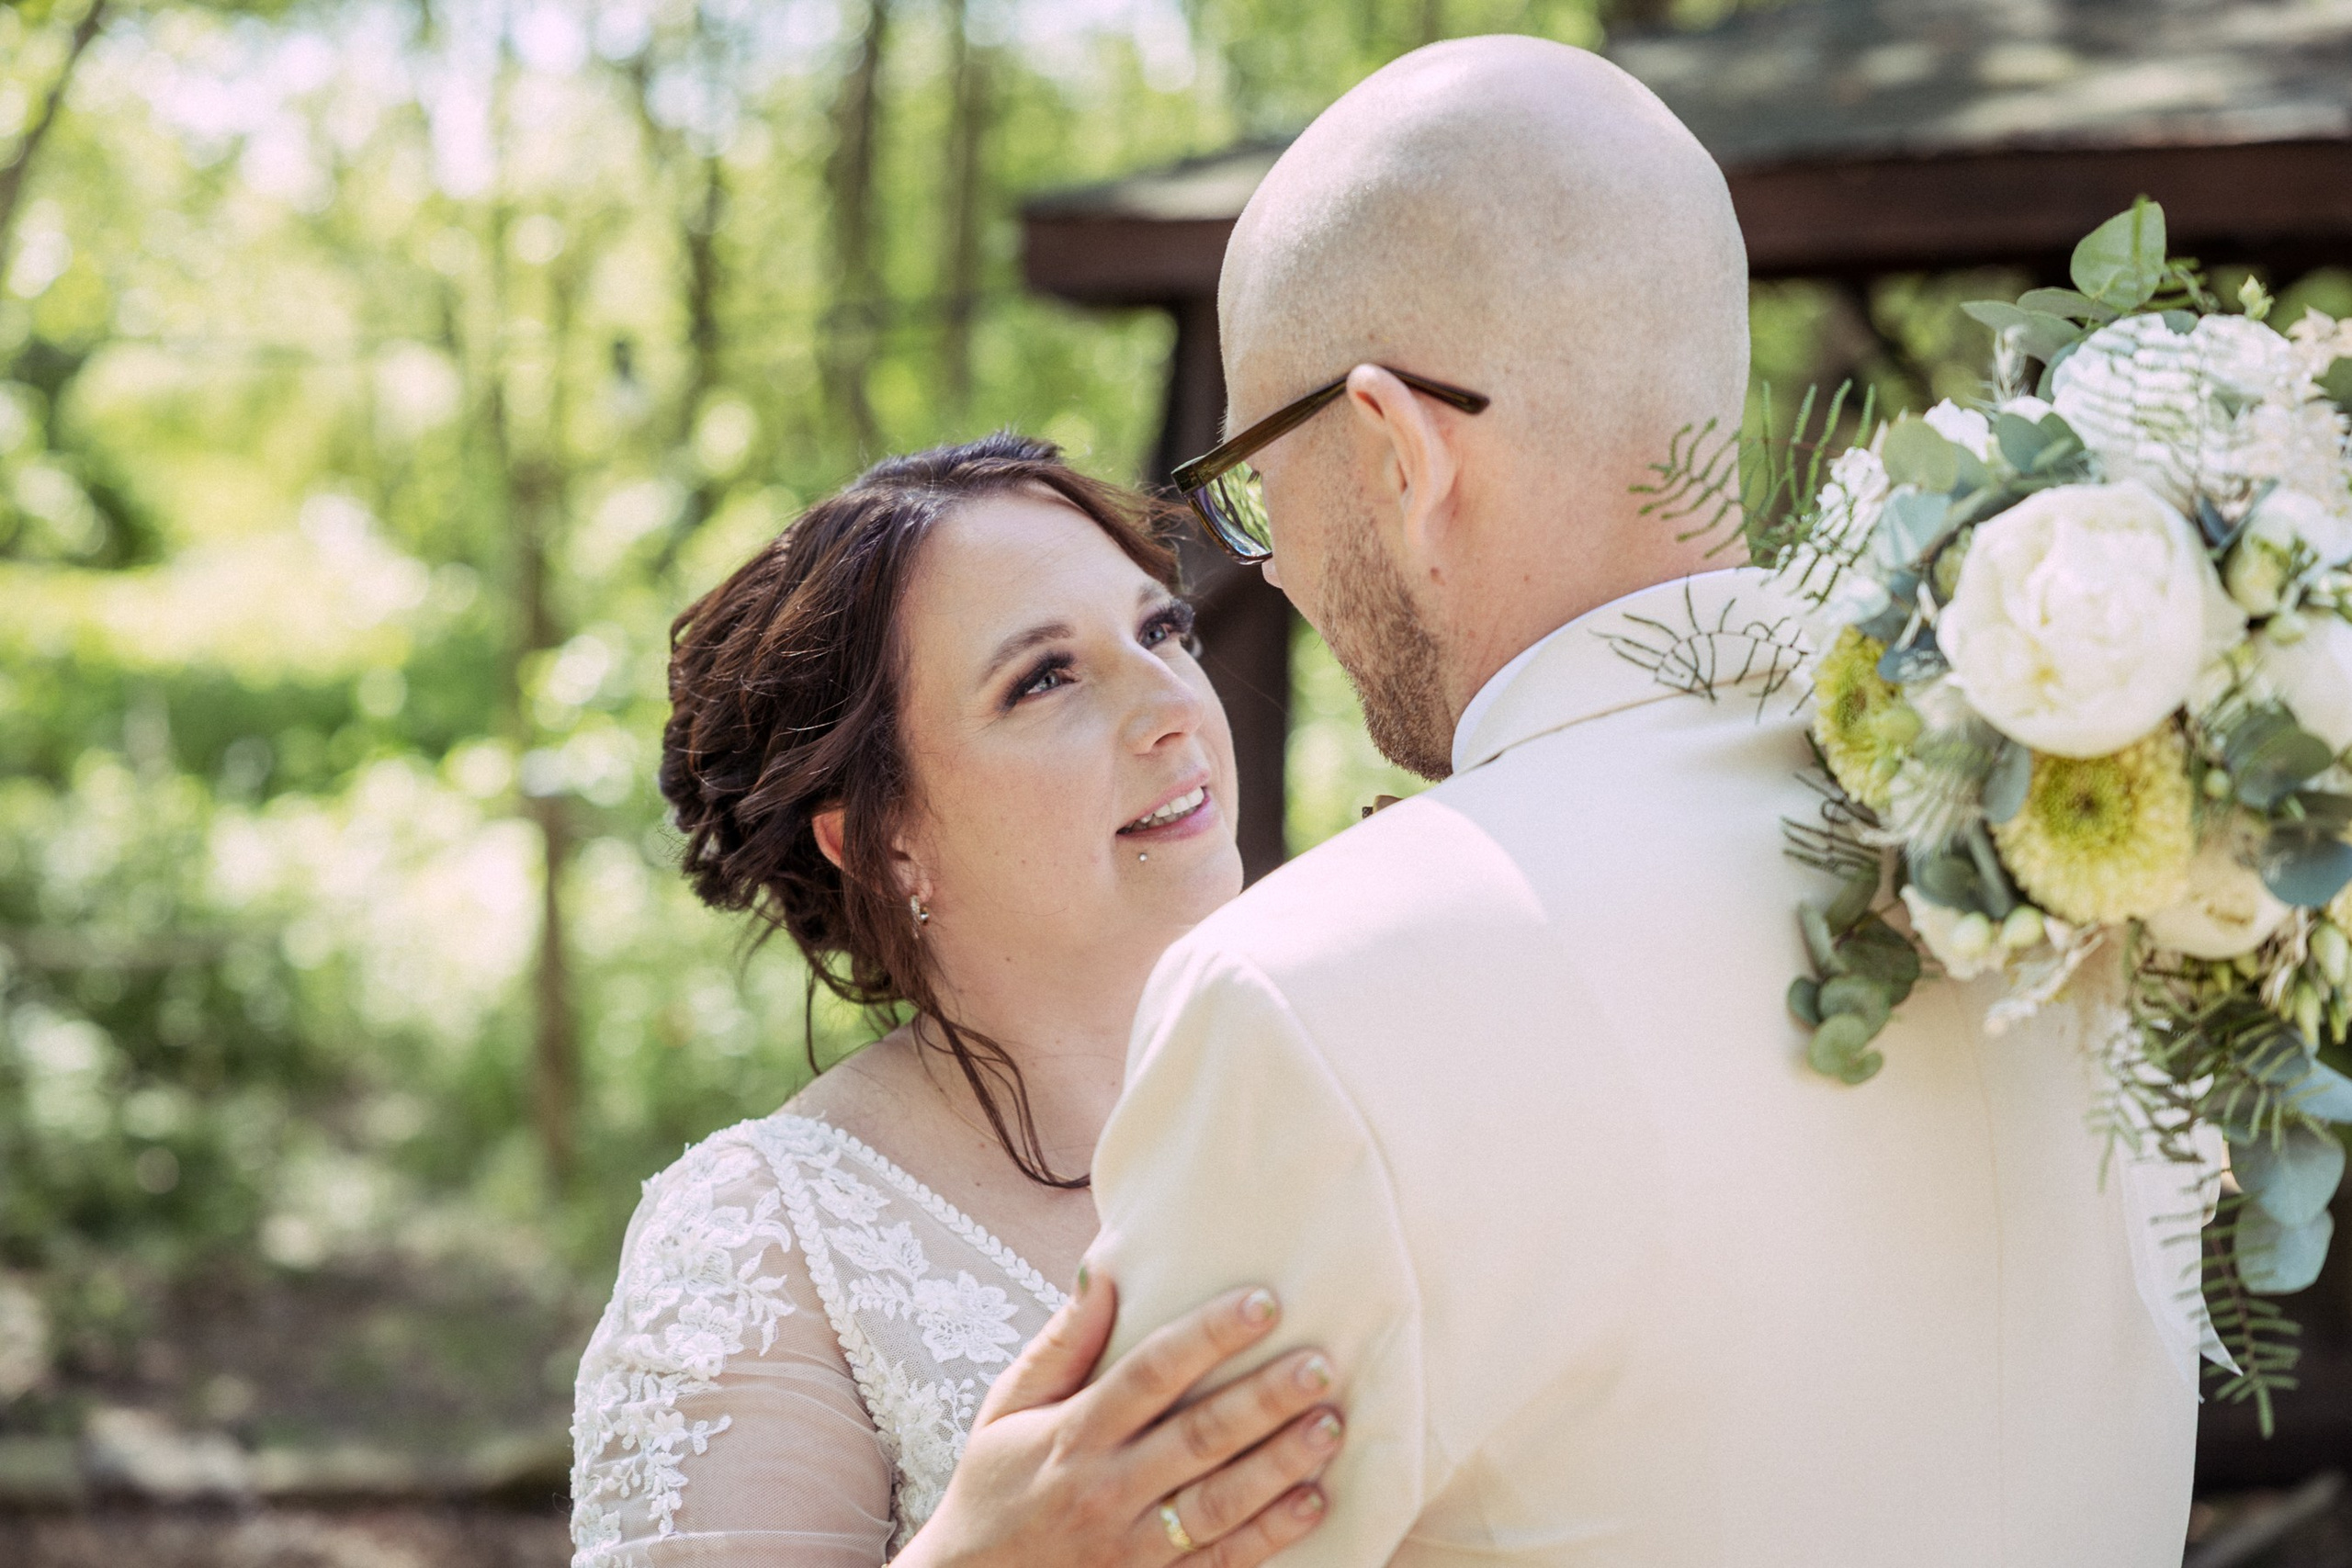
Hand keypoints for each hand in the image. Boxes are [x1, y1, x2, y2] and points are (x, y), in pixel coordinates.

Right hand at [894, 1269, 1339, 1567]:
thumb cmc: (994, 1486)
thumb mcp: (1007, 1408)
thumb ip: (1060, 1344)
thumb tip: (1102, 1270)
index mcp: (1073, 1435)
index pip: (1150, 1374)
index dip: (1209, 1336)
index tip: (1263, 1302)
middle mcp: (1106, 1488)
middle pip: (1197, 1437)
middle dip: (1263, 1399)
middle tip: (1320, 1364)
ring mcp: (1132, 1545)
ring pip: (1219, 1502)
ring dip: (1280, 1464)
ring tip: (1330, 1423)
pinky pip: (1220, 1561)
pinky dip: (1270, 1534)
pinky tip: (1313, 1500)